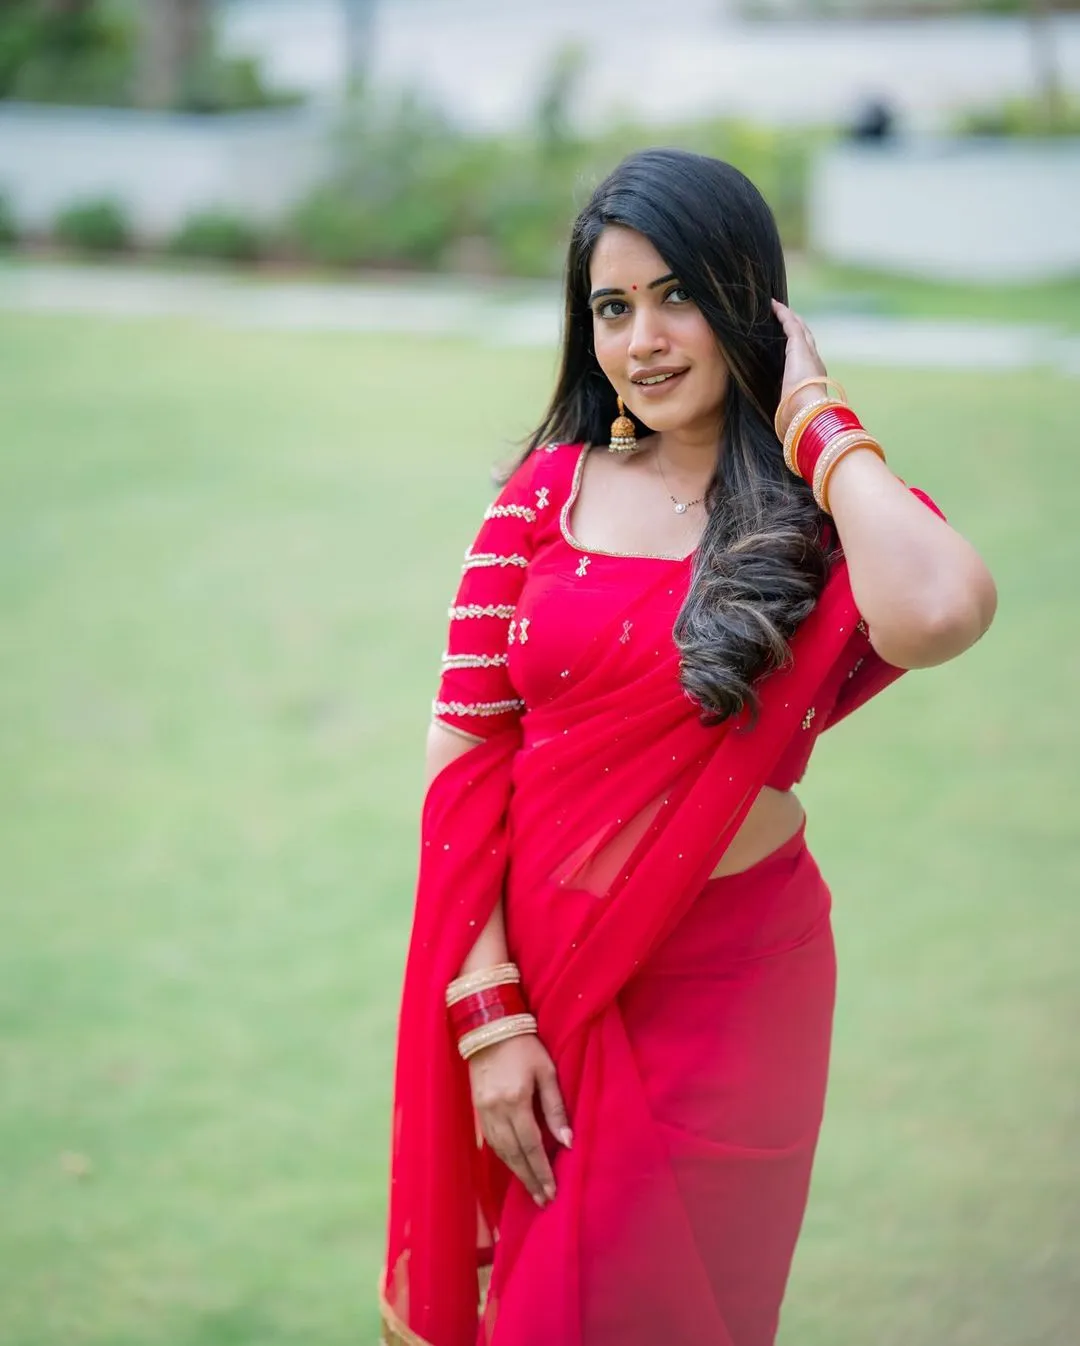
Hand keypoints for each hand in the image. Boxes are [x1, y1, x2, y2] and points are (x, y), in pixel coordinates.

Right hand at [469, 1032, 571, 1207]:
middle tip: (543, 1200)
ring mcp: (483, 1112)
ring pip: (501, 1151)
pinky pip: (491, 1141)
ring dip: (516, 1172)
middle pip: (514, 1155)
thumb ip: (556, 1107)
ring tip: (531, 1189)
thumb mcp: (546, 1071)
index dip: (542, 1172)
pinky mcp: (477, 1109)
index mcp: (516, 1101)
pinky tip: (514, 1165)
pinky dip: (503, 1157)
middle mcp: (497, 1111)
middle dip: (530, 1180)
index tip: (552, 1192)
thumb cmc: (524, 1046)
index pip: (531, 1146)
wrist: (490, 1028)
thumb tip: (567, 1142)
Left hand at [771, 298, 830, 438]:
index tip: (788, 341)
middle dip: (796, 327)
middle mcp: (814, 362)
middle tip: (784, 317)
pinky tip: (773, 306)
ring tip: (777, 309)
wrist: (807, 413)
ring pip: (800, 328)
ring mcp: (808, 353)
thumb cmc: (799, 419)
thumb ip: (787, 410)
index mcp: (813, 378)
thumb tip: (778, 428)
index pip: (806, 357)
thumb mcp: (790, 412)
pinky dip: (782, 314)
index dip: (798, 347)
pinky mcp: (799, 346)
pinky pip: (790, 324)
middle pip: (806, 338)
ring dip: (790, 317)